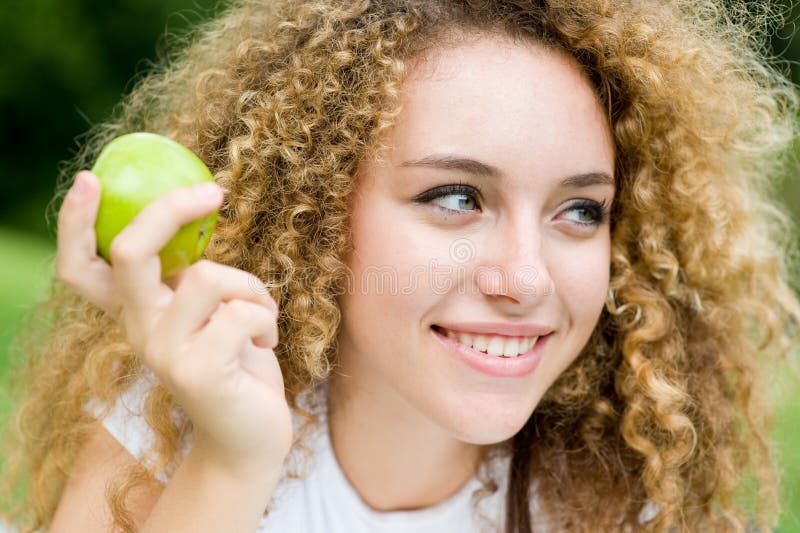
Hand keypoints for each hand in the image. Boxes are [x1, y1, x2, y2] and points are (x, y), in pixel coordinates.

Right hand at [56, 170, 292, 473]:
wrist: (250, 436)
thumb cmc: (236, 361)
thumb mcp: (207, 311)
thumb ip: (190, 276)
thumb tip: (197, 208)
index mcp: (135, 312)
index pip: (80, 267)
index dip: (74, 223)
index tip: (89, 179)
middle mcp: (138, 331)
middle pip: (132, 252)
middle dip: (172, 209)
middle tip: (214, 193)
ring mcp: (164, 353)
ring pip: (209, 276)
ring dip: (252, 285)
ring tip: (261, 313)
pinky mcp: (199, 371)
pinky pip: (242, 311)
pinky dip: (268, 316)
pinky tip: (267, 341)